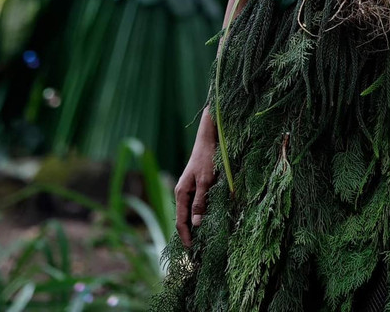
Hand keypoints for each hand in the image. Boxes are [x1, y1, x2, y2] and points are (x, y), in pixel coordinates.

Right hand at [175, 120, 217, 247]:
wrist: (208, 141)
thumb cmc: (207, 159)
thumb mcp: (205, 181)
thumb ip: (200, 202)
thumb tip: (197, 224)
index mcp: (181, 193)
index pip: (180, 221)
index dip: (186, 236)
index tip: (191, 250)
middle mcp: (182, 193)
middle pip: (183, 219)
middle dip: (189, 234)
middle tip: (197, 250)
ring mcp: (189, 190)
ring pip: (190, 212)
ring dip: (195, 225)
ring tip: (202, 239)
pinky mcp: (196, 186)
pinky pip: (196, 205)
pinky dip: (199, 215)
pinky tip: (207, 221)